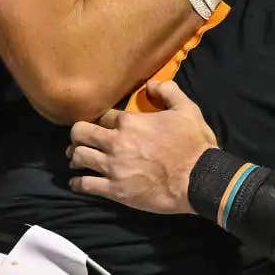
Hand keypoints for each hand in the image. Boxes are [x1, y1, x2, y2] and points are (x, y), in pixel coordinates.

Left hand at [66, 81, 217, 212]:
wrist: (199, 180)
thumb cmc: (194, 145)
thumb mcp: (187, 110)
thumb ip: (168, 91)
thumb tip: (151, 84)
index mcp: (130, 121)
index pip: (103, 116)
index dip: (102, 120)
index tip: (103, 126)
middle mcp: (116, 142)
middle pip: (80, 133)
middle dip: (77, 135)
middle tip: (80, 140)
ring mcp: (113, 167)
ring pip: (78, 157)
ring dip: (75, 157)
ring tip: (76, 159)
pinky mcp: (115, 190)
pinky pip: (85, 184)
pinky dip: (77, 183)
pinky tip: (76, 182)